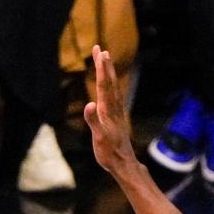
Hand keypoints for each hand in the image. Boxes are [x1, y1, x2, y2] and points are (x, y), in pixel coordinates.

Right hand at [84, 46, 138, 178]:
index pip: (104, 86)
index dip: (102, 69)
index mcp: (107, 111)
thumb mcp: (99, 138)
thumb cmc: (109, 153)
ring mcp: (117, 113)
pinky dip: (112, 86)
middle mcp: (113, 109)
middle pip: (109, 83)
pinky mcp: (118, 119)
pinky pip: (115, 97)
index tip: (101, 53)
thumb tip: (89, 104)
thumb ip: (93, 121)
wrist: (123, 164)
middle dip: (105, 66)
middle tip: (101, 49)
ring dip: (109, 74)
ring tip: (106, 61)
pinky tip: (112, 85)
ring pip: (113, 89)